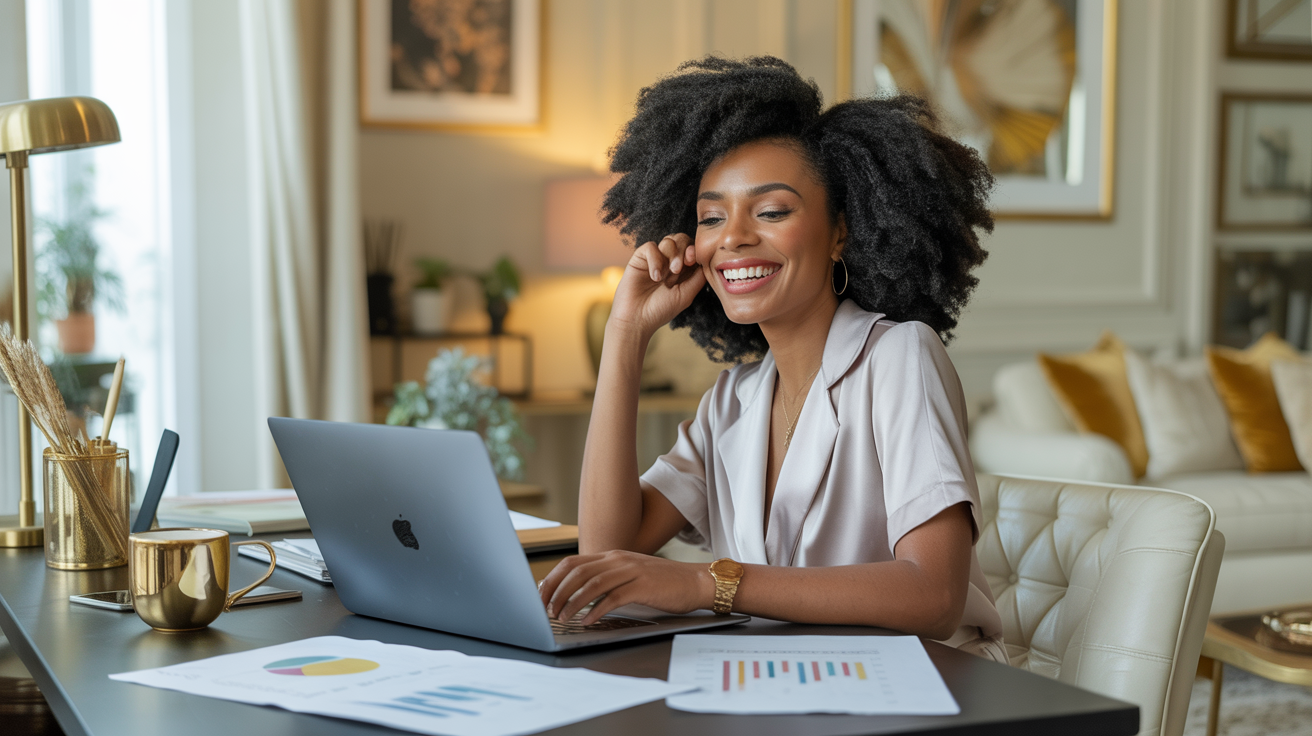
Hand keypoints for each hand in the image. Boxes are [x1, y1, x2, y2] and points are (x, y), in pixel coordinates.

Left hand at [539, 550, 714, 624]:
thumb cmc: (663, 583)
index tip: (541, 595)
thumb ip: (608, 579)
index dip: (553, 578)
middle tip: (546, 609)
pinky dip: (596, 610)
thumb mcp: (631, 574)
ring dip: (572, 602)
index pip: (573, 562)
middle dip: (556, 591)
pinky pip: (613, 598)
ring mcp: (631, 571)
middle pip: (577, 571)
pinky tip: (588, 621)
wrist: (696, 581)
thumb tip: (578, 595)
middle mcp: (619, 560)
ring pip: (592, 584)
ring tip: (562, 617)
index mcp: (613, 556)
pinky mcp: (643, 586)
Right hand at [607, 234, 705, 338]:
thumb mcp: (686, 294)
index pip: (693, 249)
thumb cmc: (661, 310)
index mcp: (684, 270)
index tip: (691, 260)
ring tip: (666, 276)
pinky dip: (655, 260)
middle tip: (678, 268)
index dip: (694, 250)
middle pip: (682, 239)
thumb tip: (707, 260)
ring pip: (668, 240)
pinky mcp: (640, 258)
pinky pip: (650, 246)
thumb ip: (699, 276)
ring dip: (670, 255)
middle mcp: (670, 262)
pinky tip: (654, 277)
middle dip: (683, 250)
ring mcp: (655, 259)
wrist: (636, 319)